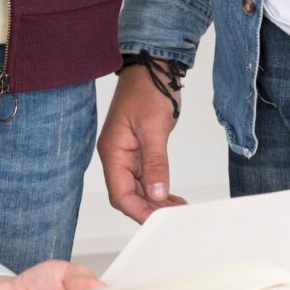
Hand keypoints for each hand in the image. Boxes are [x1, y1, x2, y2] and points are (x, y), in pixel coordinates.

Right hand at [97, 62, 187, 222]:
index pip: (120, 193)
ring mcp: (126, 154)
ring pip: (137, 189)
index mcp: (113, 152)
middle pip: (127, 195)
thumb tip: (156, 194)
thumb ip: (155, 163)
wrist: (152, 68)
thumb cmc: (147, 90)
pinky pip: (144, 178)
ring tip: (177, 210)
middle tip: (173, 217)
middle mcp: (116, 156)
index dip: (138, 210)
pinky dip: (157, 189)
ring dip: (154, 201)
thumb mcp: (153, 128)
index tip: (158, 220)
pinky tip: (171, 197)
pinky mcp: (138, 151)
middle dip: (148, 209)